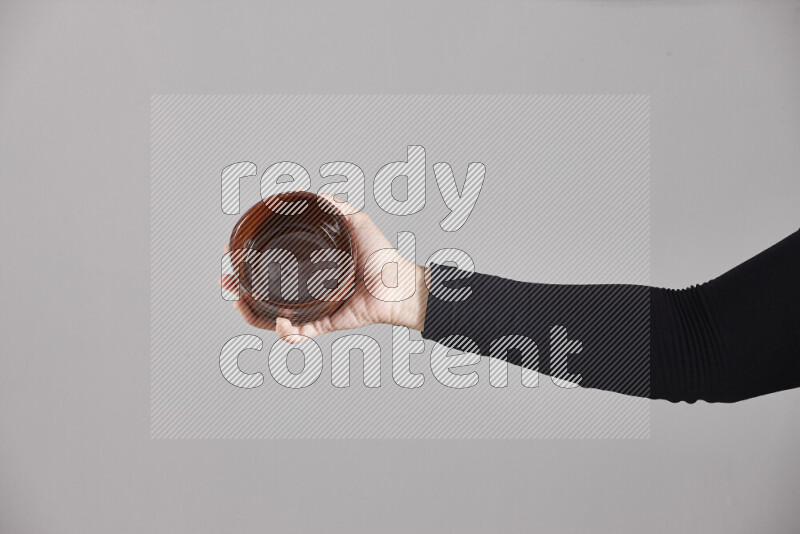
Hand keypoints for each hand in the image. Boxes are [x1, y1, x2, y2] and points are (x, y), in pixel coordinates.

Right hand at [219, 198, 428, 341]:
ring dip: (253, 315)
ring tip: (241, 305)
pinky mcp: (325, 323)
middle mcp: (310, 287)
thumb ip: (339, 209)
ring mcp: (315, 306)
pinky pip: (300, 333)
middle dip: (240, 289)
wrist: (401, 284)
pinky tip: (282, 322)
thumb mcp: (358, 223)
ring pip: (275, 316)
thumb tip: (321, 193)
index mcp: (312, 265)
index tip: (232, 253)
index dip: (251, 260)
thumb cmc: (383, 256)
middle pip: (266, 291)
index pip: (274, 263)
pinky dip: (287, 333)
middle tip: (226, 282)